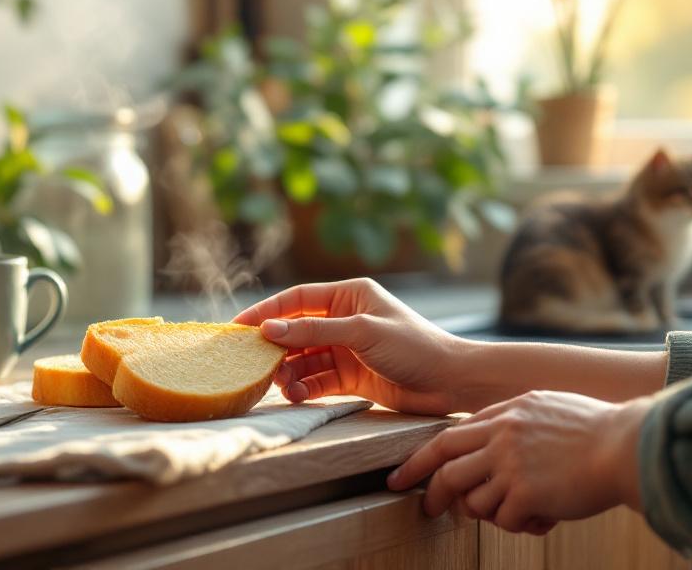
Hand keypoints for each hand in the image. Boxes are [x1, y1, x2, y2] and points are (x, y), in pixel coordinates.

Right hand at [234, 279, 469, 414]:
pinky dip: (305, 387)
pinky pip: (317, 380)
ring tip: (281, 385)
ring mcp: (346, 349)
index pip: (297, 300)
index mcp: (349, 295)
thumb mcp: (362, 332)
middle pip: (296, 331)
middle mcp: (344, 319)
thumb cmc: (415, 346)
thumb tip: (269, 329)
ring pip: (304, 358)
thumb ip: (314, 331)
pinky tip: (297, 395)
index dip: (267, 311)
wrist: (452, 383)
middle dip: (276, 348)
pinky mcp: (351, 377)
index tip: (238, 326)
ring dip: (289, 371)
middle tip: (253, 363)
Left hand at [388, 390, 649, 533]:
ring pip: (472, 500)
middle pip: (445, 468)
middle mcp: (501, 436)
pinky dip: (518, 525)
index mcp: (505, 413)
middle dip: (430, 492)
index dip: (422, 459)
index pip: (447, 437)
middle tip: (426, 509)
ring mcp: (511, 464)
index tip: (402, 474)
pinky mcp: (526, 493)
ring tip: (519, 511)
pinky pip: (503, 520)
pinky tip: (542, 518)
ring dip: (489, 513)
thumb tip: (489, 443)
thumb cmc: (598, 431)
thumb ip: (515, 422)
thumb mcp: (547, 408)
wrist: (629, 446)